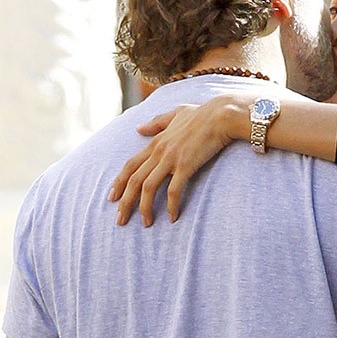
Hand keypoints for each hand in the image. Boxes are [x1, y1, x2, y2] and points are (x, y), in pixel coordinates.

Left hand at [109, 97, 233, 225]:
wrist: (221, 115)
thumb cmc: (202, 114)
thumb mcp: (175, 114)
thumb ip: (156, 123)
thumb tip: (138, 128)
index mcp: (155, 142)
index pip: (130, 166)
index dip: (118, 183)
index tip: (112, 199)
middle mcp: (159, 152)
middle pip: (134, 180)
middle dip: (125, 202)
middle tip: (120, 220)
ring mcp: (171, 159)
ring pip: (148, 187)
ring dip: (144, 208)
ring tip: (146, 223)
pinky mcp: (186, 166)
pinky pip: (174, 190)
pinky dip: (171, 206)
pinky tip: (173, 218)